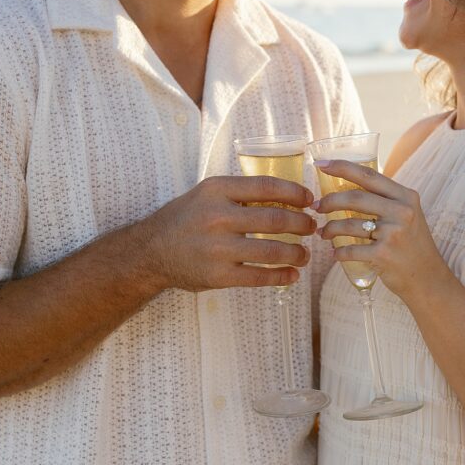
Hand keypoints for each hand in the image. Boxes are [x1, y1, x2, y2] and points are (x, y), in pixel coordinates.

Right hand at [144, 176, 316, 291]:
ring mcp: (218, 249)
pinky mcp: (218, 275)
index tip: (309, 200)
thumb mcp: (206, 194)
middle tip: (312, 227)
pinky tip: (292, 275)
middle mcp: (218, 217)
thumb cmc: (185, 219)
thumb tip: (285, 195)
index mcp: (217, 190)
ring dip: (296, 253)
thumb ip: (239, 192)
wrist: (152, 251)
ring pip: (271, 251)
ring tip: (304, 254)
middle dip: (301, 224)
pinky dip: (281, 276)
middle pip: (274, 220)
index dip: (294, 193)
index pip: (266, 187)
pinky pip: (259, 277)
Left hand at [313, 160, 448, 298]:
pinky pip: (350, 250)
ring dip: (330, 228)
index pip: (369, 175)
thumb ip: (385, 199)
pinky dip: (338, 252)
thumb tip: (348, 186)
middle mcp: (401, 211)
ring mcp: (393, 233)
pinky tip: (336, 253)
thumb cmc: (412, 245)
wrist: (428, 279)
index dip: (342, 167)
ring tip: (324, 233)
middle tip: (316, 207)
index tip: (320, 165)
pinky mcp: (383, 255)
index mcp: (405, 196)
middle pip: (354, 197)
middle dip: (329, 201)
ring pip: (348, 224)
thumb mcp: (407, 215)